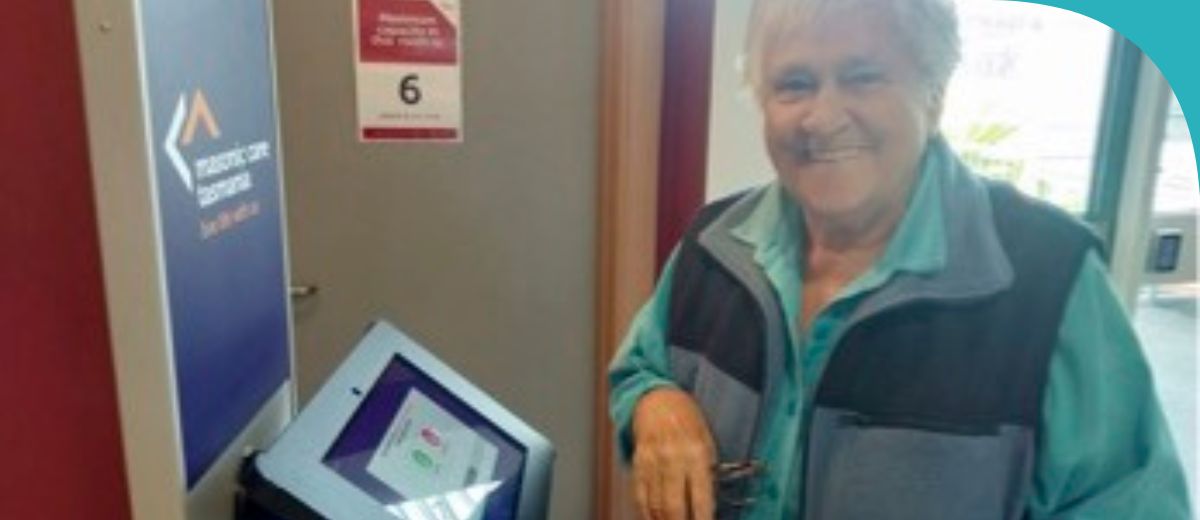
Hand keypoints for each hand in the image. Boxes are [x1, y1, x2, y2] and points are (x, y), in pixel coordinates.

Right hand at [631, 388, 715, 519]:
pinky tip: (654, 519)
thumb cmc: (687, 420)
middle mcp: (672, 460)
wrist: (655, 399)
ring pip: (655, 505)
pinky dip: (647, 513)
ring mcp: (651, 463)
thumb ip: (707, 471)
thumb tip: (708, 504)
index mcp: (696, 453)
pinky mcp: (637, 465)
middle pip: (674, 506)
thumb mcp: (707, 441)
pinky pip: (640, 496)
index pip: (701, 497)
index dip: (703, 518)